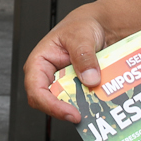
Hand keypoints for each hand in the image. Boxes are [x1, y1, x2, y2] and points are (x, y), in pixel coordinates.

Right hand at [24, 5, 111, 121]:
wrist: (98, 26)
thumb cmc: (81, 26)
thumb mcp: (81, 36)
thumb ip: (84, 56)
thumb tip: (89, 78)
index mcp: (39, 62)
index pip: (36, 90)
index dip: (51, 105)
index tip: (71, 113)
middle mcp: (48, 76)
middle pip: (50, 102)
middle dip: (67, 110)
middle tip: (85, 115)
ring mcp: (64, 84)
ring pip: (68, 104)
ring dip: (82, 107)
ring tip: (97, 107)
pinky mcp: (78, 89)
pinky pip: (82, 101)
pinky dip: (92, 104)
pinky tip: (103, 102)